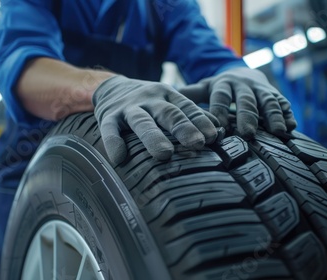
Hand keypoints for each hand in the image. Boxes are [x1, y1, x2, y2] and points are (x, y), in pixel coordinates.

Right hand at [93, 76, 218, 164]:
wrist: (111, 86)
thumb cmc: (149, 101)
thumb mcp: (170, 101)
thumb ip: (192, 114)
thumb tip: (219, 131)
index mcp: (169, 95)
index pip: (187, 107)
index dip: (201, 121)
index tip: (213, 136)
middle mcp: (150, 99)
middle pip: (168, 113)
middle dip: (183, 128)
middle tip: (197, 143)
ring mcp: (129, 107)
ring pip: (142, 122)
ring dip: (154, 137)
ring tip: (164, 155)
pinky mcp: (108, 116)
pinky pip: (110, 129)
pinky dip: (113, 142)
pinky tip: (119, 157)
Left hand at [179, 67, 296, 137]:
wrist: (244, 75)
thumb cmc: (220, 89)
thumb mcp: (205, 88)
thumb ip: (189, 94)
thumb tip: (165, 97)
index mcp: (223, 84)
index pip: (220, 97)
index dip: (220, 110)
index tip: (219, 127)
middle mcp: (244, 86)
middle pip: (246, 101)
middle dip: (247, 116)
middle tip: (247, 134)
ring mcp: (262, 90)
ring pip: (268, 102)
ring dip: (273, 116)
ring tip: (277, 132)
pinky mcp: (277, 96)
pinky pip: (284, 104)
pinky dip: (288, 115)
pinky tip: (291, 128)